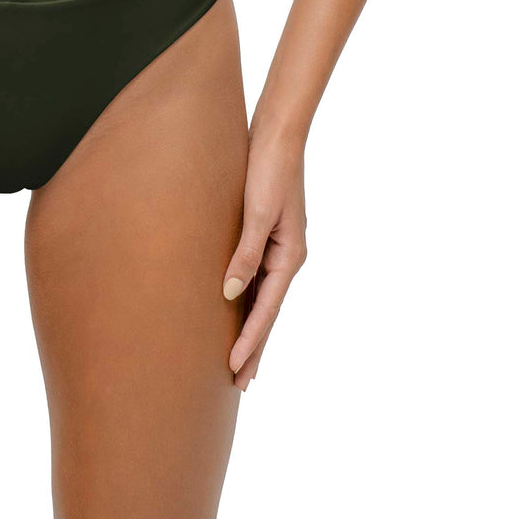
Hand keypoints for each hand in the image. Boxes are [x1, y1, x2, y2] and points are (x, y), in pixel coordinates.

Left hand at [222, 126, 306, 390]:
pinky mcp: (264, 234)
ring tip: (237, 360)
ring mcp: (277, 247)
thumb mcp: (258, 212)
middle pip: (266, 312)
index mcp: (289, 255)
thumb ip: (244, 253)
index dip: (250, 342)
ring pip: (261, 297)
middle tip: (239, 384)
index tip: (235, 371)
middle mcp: (286, 256)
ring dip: (250, 328)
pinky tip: (233, 310)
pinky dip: (246, 300)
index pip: (266, 310)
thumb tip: (228, 294)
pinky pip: (255, 277)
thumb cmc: (268, 169)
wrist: (276, 133)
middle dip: (254, 348)